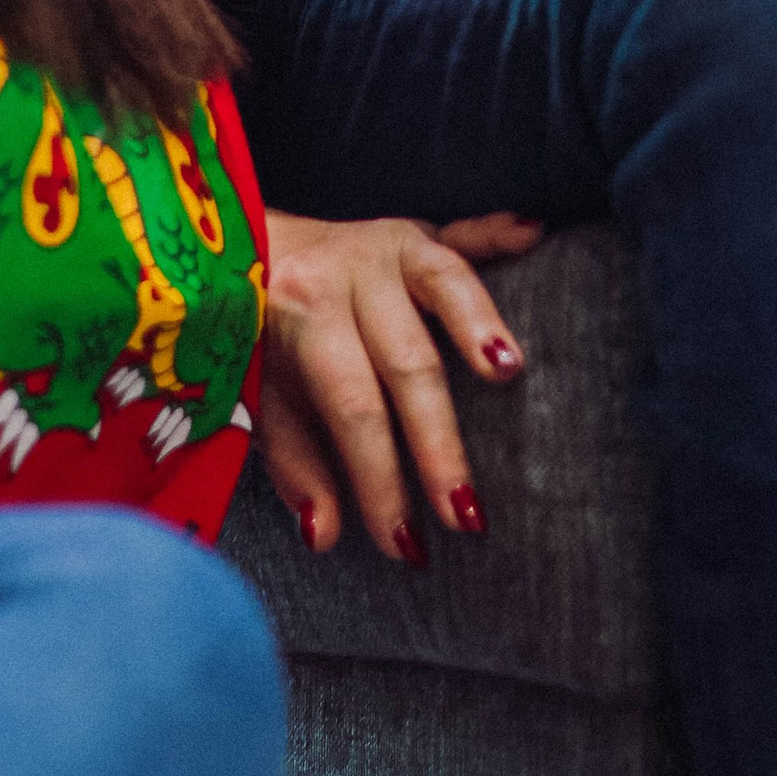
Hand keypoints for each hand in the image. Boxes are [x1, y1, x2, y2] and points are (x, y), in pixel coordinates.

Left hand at [256, 207, 544, 556]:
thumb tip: (324, 535)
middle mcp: (347, 272)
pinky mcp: (421, 231)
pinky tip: (533, 234)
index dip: (380, 478)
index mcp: (302, 315)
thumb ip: (294, 464)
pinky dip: (499, 231)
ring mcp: (389, 244)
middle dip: (439, 443)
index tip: (405, 544)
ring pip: (444, 281)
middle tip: (468, 514)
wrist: (244, 247)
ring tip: (510, 372)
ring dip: (479, 323)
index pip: (352, 408)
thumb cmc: (259, 336)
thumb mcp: (260, 399)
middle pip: (407, 362)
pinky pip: (466, 230)